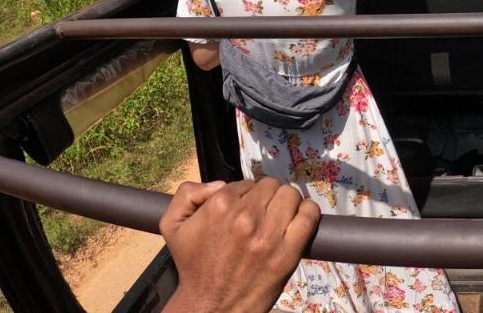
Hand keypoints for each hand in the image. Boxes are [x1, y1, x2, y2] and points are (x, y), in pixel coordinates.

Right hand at [161, 178, 319, 312]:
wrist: (210, 307)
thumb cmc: (193, 266)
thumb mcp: (173, 226)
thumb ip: (187, 194)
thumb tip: (219, 184)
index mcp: (220, 206)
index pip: (247, 183)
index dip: (247, 195)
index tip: (245, 210)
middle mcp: (245, 217)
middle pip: (271, 186)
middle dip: (267, 197)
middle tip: (263, 214)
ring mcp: (268, 235)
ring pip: (290, 195)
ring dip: (287, 203)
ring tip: (280, 217)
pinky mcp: (287, 253)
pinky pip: (308, 216)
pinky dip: (308, 212)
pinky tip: (300, 218)